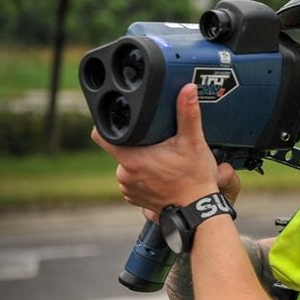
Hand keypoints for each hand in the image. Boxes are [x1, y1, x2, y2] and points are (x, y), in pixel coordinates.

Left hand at [92, 83, 220, 211]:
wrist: (198, 210)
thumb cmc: (194, 178)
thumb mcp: (193, 142)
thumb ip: (188, 114)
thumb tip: (187, 90)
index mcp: (132, 158)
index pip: (101, 136)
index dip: (106, 125)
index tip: (117, 121)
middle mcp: (124, 175)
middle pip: (121, 149)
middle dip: (137, 146)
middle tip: (159, 146)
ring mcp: (128, 189)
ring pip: (128, 165)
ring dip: (141, 163)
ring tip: (163, 163)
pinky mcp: (134, 199)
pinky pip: (133, 181)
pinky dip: (144, 178)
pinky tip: (161, 177)